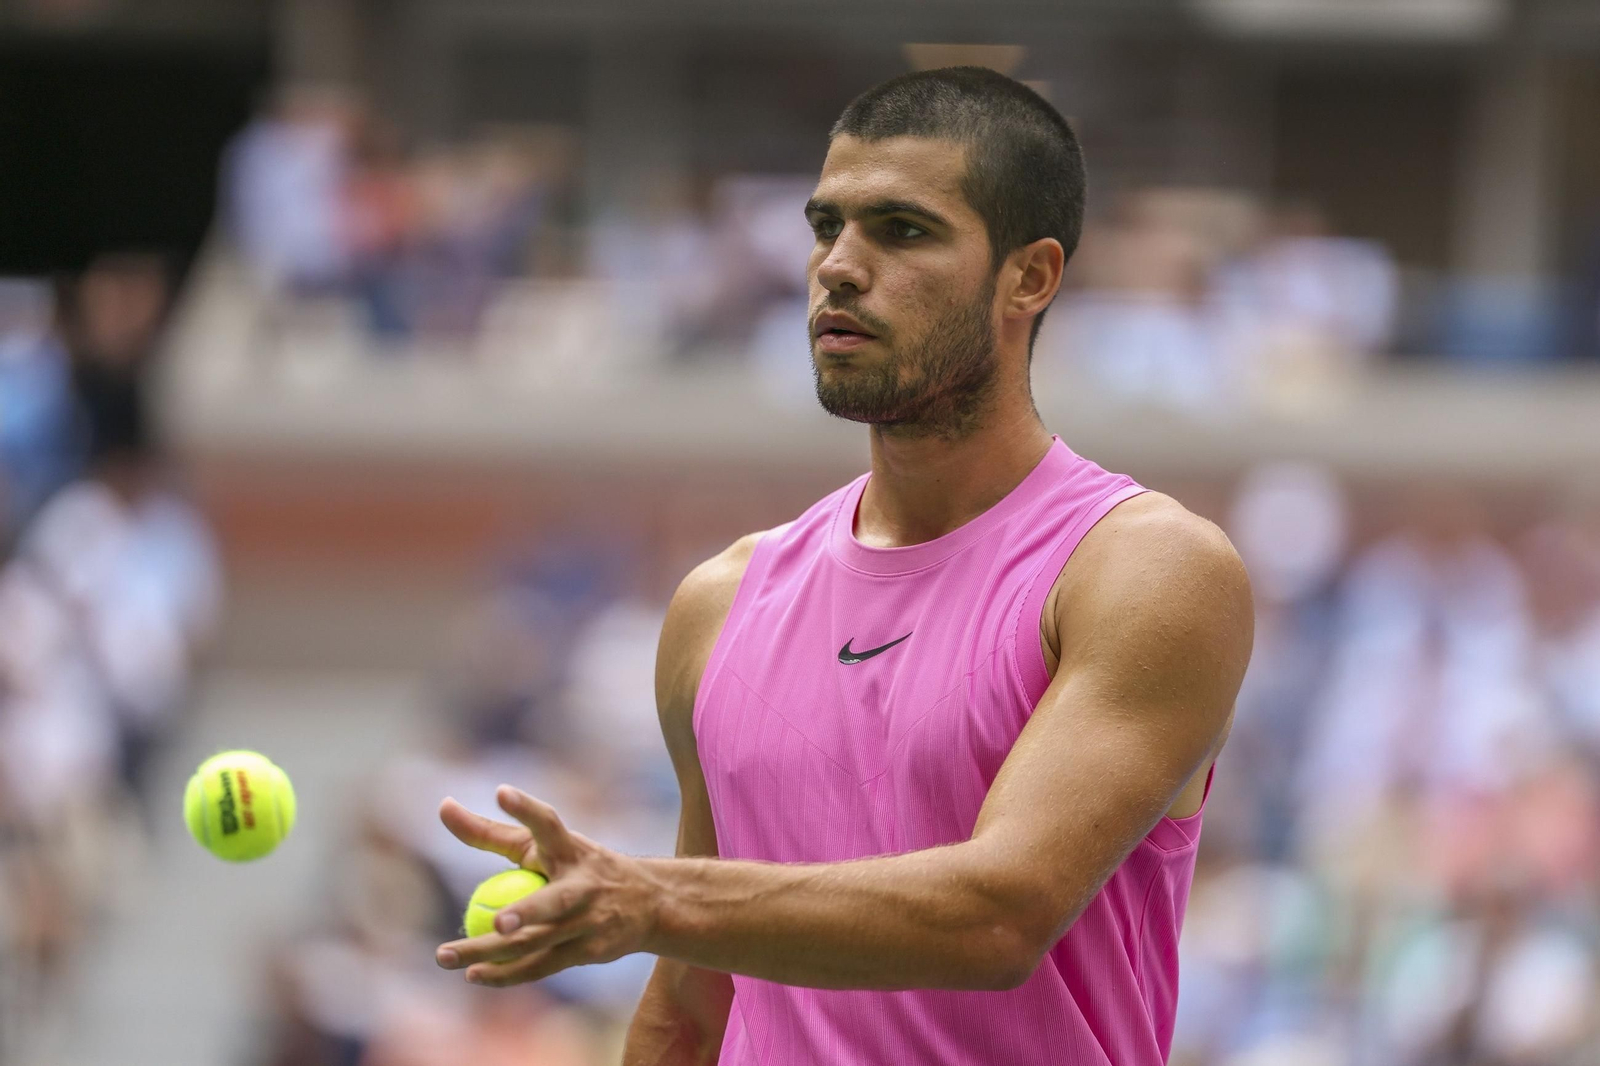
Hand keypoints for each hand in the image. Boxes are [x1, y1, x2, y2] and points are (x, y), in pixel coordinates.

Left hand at [434, 785, 662, 986]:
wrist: (648, 904)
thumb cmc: (578, 867)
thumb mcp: (544, 846)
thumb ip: (491, 832)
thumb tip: (443, 807)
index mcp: (572, 849)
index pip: (549, 824)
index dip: (526, 809)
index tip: (501, 792)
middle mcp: (584, 885)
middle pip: (553, 902)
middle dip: (528, 913)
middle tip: (499, 922)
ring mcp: (590, 922)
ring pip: (537, 942)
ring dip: (491, 952)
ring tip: (445, 956)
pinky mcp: (589, 952)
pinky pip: (540, 966)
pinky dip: (505, 973)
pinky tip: (474, 975)